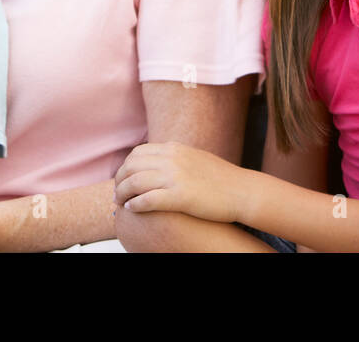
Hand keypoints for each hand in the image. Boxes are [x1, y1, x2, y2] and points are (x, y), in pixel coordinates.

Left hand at [113, 141, 246, 223]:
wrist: (241, 190)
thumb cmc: (221, 178)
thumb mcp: (194, 158)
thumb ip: (176, 157)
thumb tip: (159, 161)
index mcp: (174, 148)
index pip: (138, 153)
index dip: (126, 167)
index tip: (123, 179)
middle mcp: (172, 159)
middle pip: (132, 166)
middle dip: (120, 180)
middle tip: (117, 193)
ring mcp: (175, 177)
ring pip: (135, 182)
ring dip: (123, 193)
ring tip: (120, 203)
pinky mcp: (180, 196)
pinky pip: (147, 199)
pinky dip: (135, 204)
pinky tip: (132, 209)